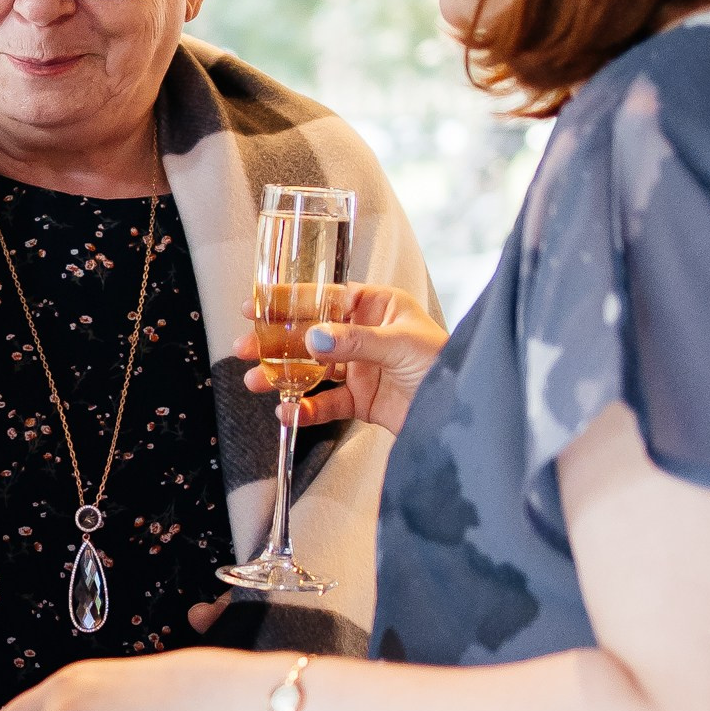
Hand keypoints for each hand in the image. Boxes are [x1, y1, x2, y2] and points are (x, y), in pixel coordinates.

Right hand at [236, 283, 445, 433]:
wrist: (465, 412)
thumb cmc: (445, 363)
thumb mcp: (401, 345)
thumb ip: (355, 342)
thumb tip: (314, 338)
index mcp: (378, 307)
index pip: (326, 298)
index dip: (291, 300)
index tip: (258, 304)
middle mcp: (365, 335)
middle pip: (311, 334)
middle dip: (277, 342)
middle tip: (245, 347)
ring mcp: (361, 369)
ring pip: (312, 369)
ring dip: (282, 376)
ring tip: (256, 382)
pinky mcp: (361, 401)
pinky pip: (326, 403)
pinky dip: (305, 408)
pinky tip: (287, 410)